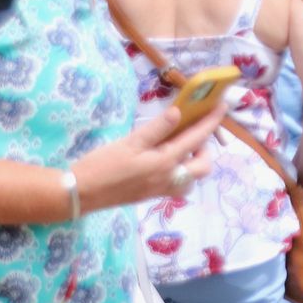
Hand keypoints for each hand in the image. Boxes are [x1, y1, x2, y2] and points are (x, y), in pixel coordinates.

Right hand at [72, 103, 225, 211]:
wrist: (81, 194)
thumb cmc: (103, 165)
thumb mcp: (130, 142)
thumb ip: (157, 129)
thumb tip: (179, 113)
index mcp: (165, 162)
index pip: (197, 139)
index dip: (211, 122)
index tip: (222, 108)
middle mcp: (169, 179)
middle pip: (203, 166)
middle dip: (205, 149)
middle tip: (190, 133)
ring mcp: (161, 190)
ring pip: (191, 179)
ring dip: (193, 163)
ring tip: (177, 147)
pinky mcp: (151, 195)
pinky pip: (177, 185)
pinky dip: (179, 171)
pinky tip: (163, 160)